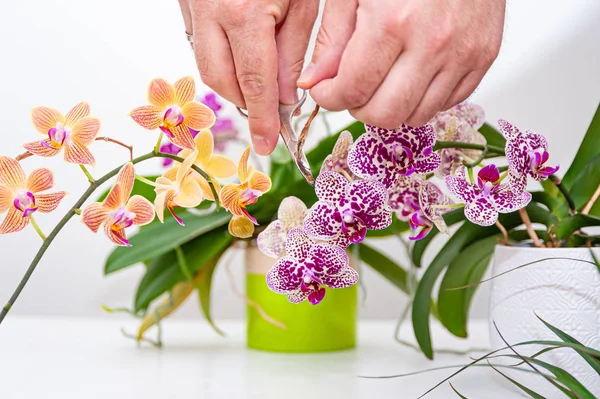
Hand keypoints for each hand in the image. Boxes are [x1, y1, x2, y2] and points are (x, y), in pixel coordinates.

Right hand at [178, 0, 318, 154]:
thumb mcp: (303, 2)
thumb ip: (294, 51)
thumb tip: (285, 98)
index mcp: (244, 11)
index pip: (254, 82)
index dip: (262, 118)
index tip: (268, 142)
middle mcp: (209, 10)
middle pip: (220, 79)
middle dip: (245, 100)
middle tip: (268, 103)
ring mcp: (190, 4)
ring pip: (204, 63)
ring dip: (231, 79)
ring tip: (258, 72)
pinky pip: (197, 42)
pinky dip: (219, 55)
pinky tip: (239, 47)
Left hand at [298, 0, 505, 127]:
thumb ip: (333, 38)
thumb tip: (313, 81)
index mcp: (392, 21)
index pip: (352, 90)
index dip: (330, 97)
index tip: (325, 90)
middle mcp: (432, 42)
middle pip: (385, 114)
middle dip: (359, 109)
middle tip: (352, 90)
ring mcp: (462, 53)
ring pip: (417, 116)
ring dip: (391, 107)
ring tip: (381, 81)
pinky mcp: (484, 56)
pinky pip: (447, 103)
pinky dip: (423, 99)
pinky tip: (411, 75)